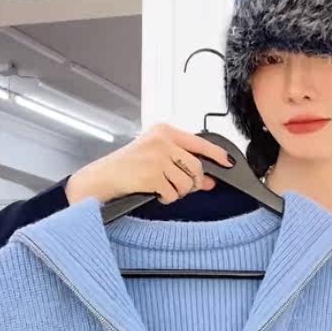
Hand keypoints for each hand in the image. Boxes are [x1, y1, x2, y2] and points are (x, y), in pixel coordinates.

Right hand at [65, 122, 233, 204]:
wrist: (103, 177)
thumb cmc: (128, 168)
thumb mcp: (157, 160)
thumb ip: (183, 166)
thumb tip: (209, 180)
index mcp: (164, 131)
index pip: (199, 142)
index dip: (217, 154)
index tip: (229, 162)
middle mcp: (162, 141)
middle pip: (196, 166)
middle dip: (192, 183)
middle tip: (180, 187)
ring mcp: (157, 157)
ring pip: (186, 182)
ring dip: (178, 192)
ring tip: (163, 188)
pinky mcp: (152, 174)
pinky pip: (173, 193)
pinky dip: (166, 198)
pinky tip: (154, 192)